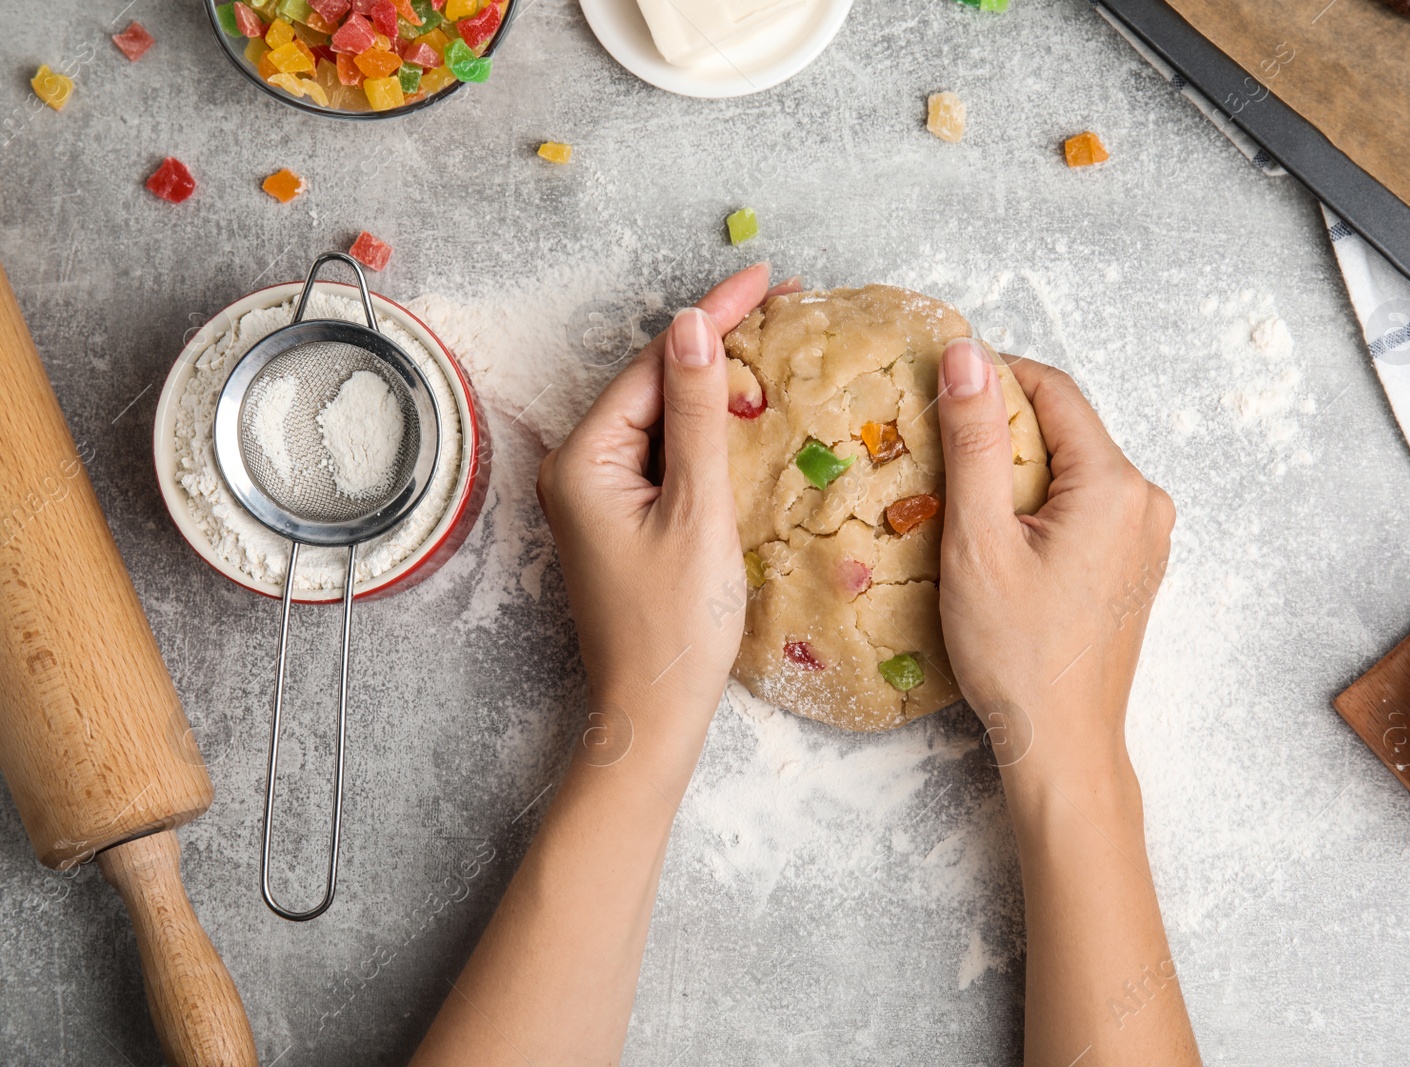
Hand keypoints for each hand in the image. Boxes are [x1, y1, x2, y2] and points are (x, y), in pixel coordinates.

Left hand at [537, 264, 798, 737]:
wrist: (653, 714)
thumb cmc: (675, 625)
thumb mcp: (698, 510)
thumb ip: (699, 416)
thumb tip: (694, 326)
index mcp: (583, 460)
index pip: (654, 364)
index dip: (711, 316)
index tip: (766, 277)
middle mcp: (578, 469)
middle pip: (654, 385)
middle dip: (714, 342)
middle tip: (781, 302)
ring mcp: (597, 496)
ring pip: (662, 419)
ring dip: (714, 384)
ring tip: (772, 342)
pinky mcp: (621, 519)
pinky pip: (665, 455)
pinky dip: (705, 430)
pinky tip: (744, 411)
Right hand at [934, 339, 1175, 775]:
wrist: (1062, 744)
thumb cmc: (1016, 653)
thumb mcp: (979, 539)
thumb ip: (975, 440)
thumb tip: (966, 354)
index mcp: (1116, 484)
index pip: (1052, 389)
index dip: (992, 378)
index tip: (937, 391)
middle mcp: (1145, 501)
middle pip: (1065, 429)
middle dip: (1001, 430)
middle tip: (938, 454)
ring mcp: (1146, 536)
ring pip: (1071, 469)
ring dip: (1017, 472)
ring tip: (961, 502)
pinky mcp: (1134, 565)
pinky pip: (1083, 508)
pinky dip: (1039, 507)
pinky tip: (998, 539)